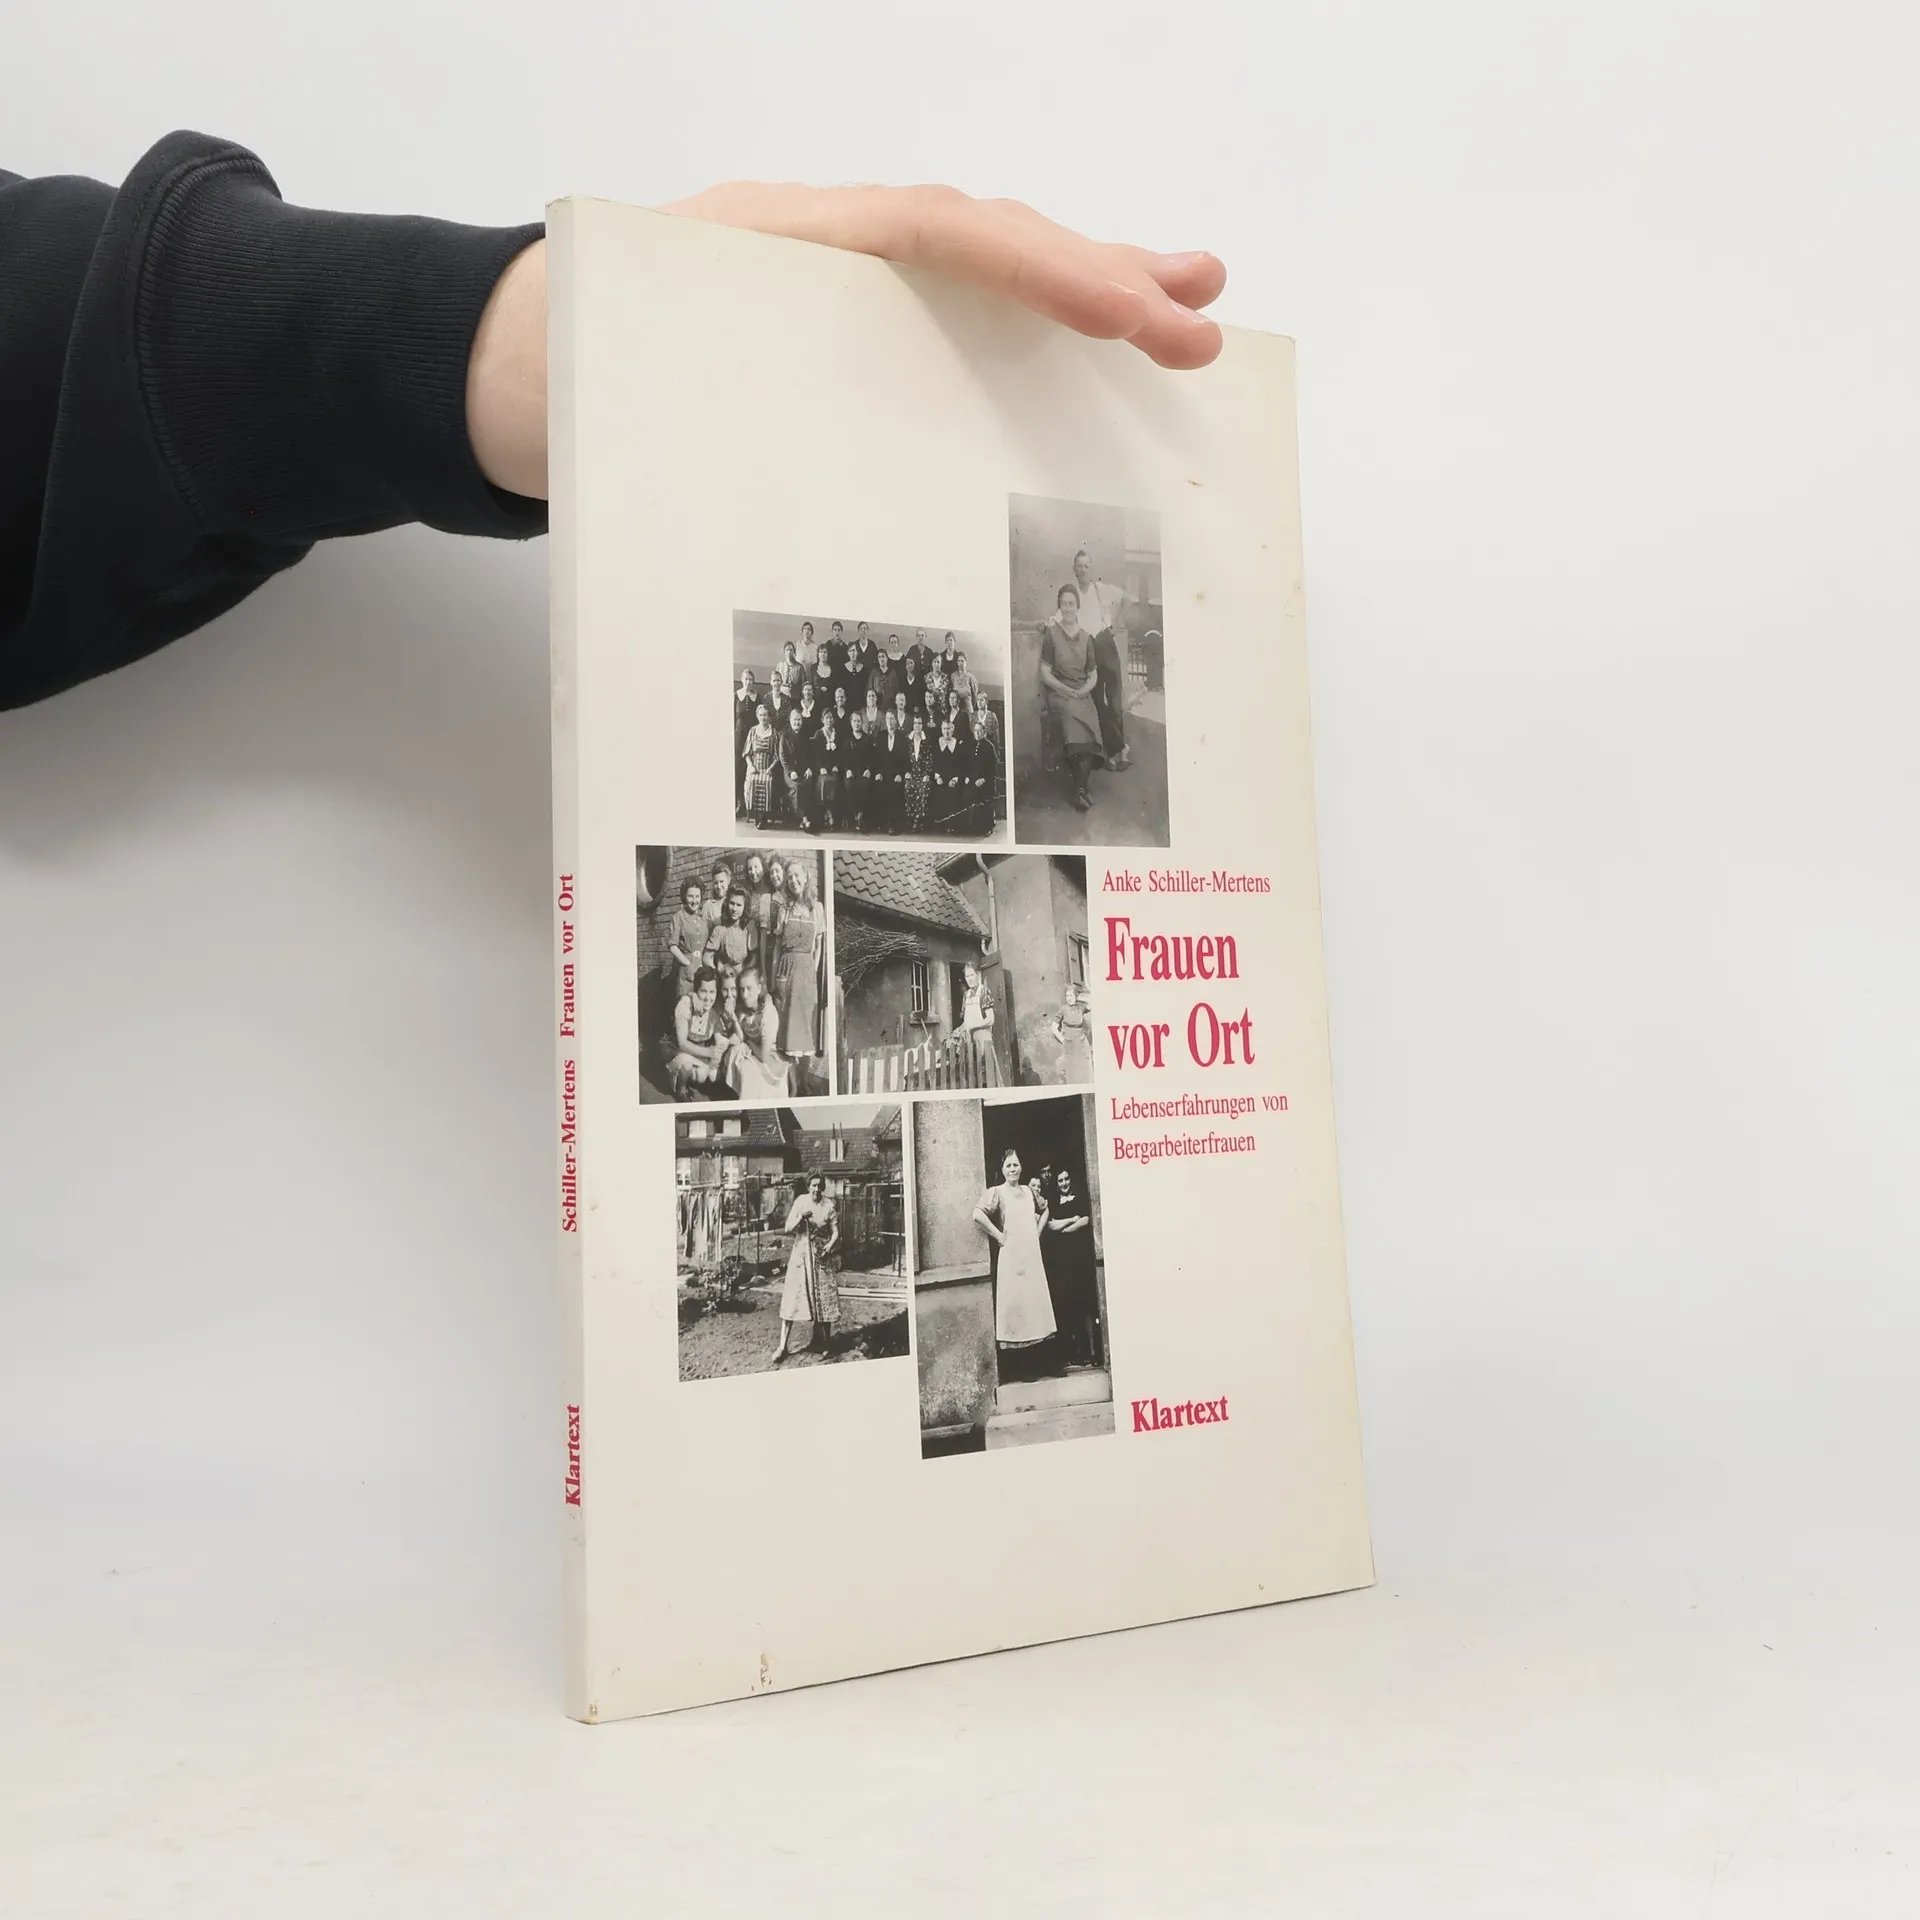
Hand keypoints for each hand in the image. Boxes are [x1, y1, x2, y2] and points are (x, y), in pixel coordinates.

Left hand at [468, 188, 1224, 496]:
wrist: (520, 364)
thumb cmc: (585, 373)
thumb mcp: (643, 378)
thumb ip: (725, 391)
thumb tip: (800, 470)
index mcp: (791, 245)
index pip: (942, 236)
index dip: (1041, 272)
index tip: (1125, 313)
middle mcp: (836, 250)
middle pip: (987, 241)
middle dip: (1102, 278)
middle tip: (1199, 320)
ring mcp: (850, 284)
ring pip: (984, 269)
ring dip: (1089, 285)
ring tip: (1181, 304)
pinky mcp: (853, 330)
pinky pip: (954, 312)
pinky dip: (1028, 320)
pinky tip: (1083, 343)